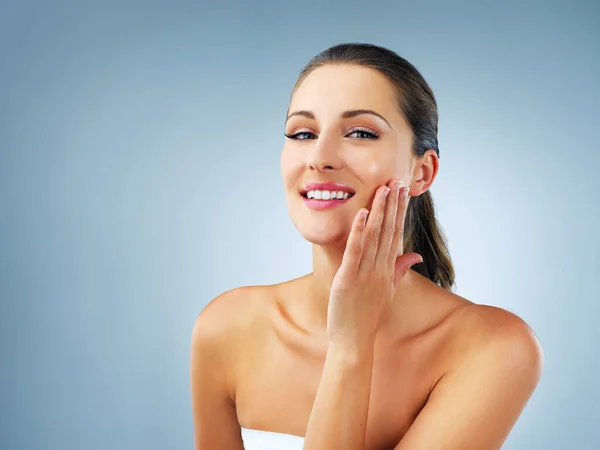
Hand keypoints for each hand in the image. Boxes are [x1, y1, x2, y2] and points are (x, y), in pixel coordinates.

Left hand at [327, 179, 423, 347]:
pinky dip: (358, 232)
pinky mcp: (348, 278)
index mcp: (388, 270)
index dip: (399, 212)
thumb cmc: (367, 316)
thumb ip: (401, 270)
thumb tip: (416, 255)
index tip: (403, 192)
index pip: (396, 234)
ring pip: (374, 237)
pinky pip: (355, 252)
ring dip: (379, 212)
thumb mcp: (388, 290)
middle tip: (397, 181)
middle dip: (393, 205)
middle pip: (389, 231)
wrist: (354, 341)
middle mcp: (380, 269)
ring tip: (383, 189)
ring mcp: (365, 273)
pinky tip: (361, 213)